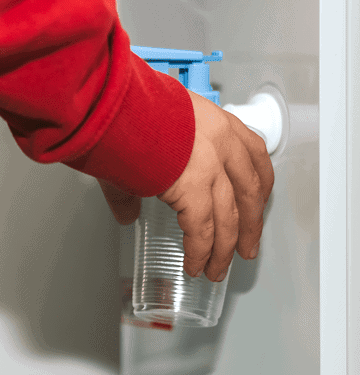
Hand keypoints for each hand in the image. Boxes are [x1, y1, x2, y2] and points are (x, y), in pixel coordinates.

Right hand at [98, 89, 274, 281]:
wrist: (115, 104)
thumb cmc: (126, 107)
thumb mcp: (146, 127)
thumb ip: (145, 166)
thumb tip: (127, 211)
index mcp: (215, 121)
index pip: (254, 154)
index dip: (260, 185)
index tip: (259, 201)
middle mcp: (221, 143)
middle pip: (248, 193)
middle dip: (250, 226)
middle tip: (247, 247)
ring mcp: (210, 168)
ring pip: (229, 218)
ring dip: (224, 250)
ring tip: (217, 270)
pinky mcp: (192, 190)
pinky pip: (202, 231)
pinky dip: (200, 253)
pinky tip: (195, 265)